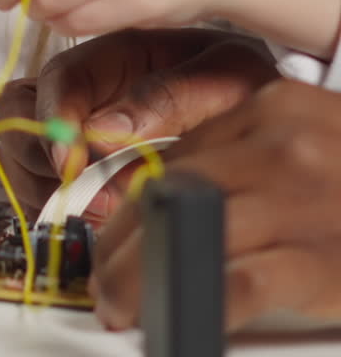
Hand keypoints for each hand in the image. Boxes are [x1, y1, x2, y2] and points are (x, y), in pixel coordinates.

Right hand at [0, 28, 275, 218]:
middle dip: (37, 157)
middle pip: (18, 109)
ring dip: (45, 186)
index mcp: (116, 52)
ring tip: (99, 212)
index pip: (59, 79)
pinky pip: (39, 179)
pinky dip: (53, 202)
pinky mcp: (82, 160)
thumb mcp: (222, 75)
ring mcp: (79, 121)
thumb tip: (100, 132)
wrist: (262, 99)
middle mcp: (87, 85)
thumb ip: (167, 98)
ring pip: (20, 148)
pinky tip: (96, 216)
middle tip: (84, 195)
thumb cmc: (240, 77)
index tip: (71, 165)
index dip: (54, 123)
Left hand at [92, 79, 340, 331]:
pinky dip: (192, 304)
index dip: (143, 196)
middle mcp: (282, 142)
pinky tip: (173, 319)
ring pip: (185, 230)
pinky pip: (233, 282)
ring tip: (120, 302)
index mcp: (279, 106)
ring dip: (140, 273)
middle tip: (106, 274)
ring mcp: (299, 198)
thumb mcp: (320, 139)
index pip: (184, 149)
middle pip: (173, 186)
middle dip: (127, 235)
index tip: (121, 229)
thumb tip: (188, 190)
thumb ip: (261, 153)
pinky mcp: (316, 258)